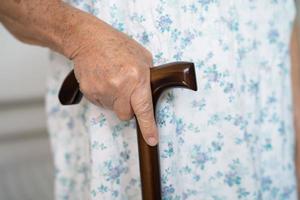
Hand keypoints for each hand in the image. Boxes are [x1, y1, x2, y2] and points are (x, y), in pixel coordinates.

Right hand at [68, 19, 157, 145]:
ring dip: (115, 100)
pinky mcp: (89, 92)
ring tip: (112, 80)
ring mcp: (102, 91)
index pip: (144, 109)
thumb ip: (148, 77)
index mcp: (136, 78)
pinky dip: (103, 96)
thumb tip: (148, 93)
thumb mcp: (142, 57)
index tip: (152, 140)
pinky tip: (103, 81)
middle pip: (126, 115)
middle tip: (126, 91)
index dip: (148, 127)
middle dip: (128, 108)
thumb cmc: (117, 45)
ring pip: (113, 109)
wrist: (88, 39)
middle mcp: (120, 87)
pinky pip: (100, 104)